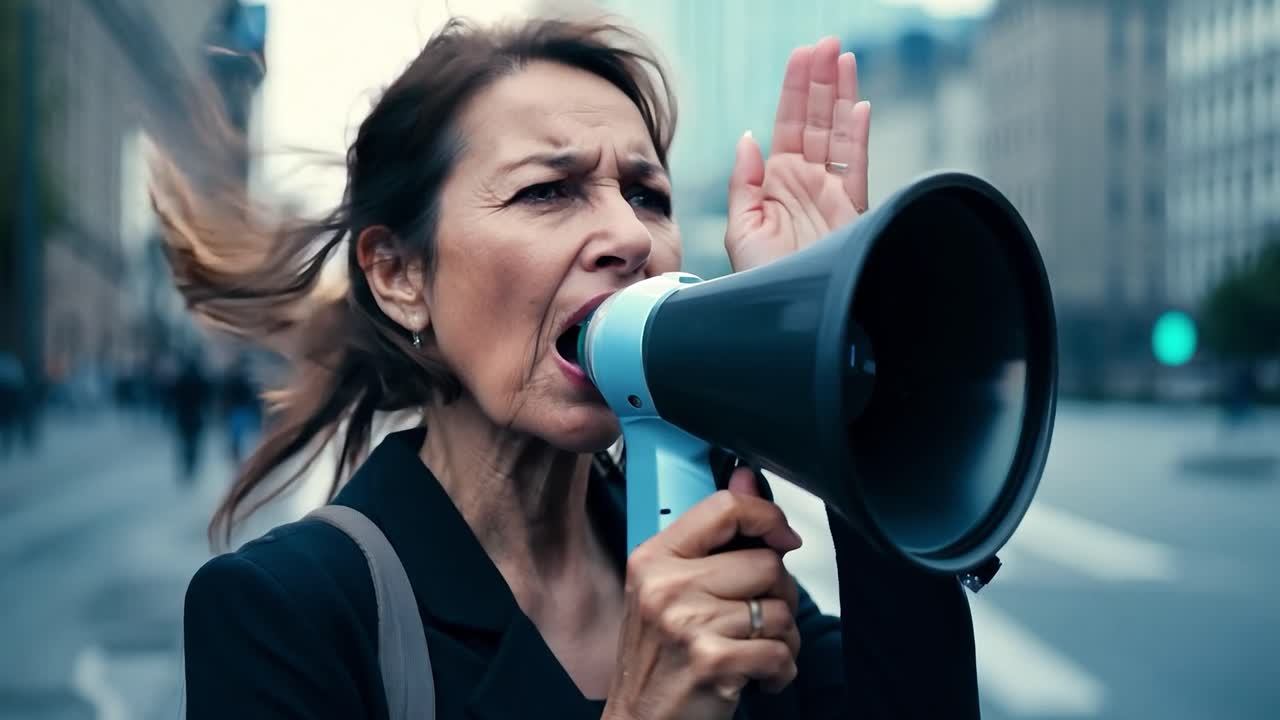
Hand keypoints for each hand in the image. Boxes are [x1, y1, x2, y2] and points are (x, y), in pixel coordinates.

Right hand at [603, 470, 803, 719]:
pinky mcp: (711, 661)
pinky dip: (780, 671)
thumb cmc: (658, 660)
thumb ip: (713, 535)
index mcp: (654, 558)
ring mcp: (687, 623)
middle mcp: (666, 585)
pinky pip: (780, 651)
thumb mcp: (670, 589)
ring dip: (781, 639)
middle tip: (757, 620)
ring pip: (780, 609)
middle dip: (778, 596)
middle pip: (766, 563)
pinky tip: (757, 678)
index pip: (725, 508)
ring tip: (753, 652)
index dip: (767, 516)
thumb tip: (747, 475)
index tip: (782, 537)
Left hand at [724, 37, 871, 272]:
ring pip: (839, 134)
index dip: (795, 89)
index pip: (788, 125)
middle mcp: (806, 182)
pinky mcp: (852, 212)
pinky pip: (856, 167)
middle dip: (821, 81)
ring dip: (841, 96)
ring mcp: (831, 194)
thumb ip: (744, 183)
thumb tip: (748, 137)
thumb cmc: (761, 281)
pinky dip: (858, 137)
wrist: (790, 319)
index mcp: (776, 183)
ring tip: (843, 58)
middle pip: (816, 120)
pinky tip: (859, 107)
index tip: (802, 55)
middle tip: (827, 43)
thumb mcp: (741, 230)